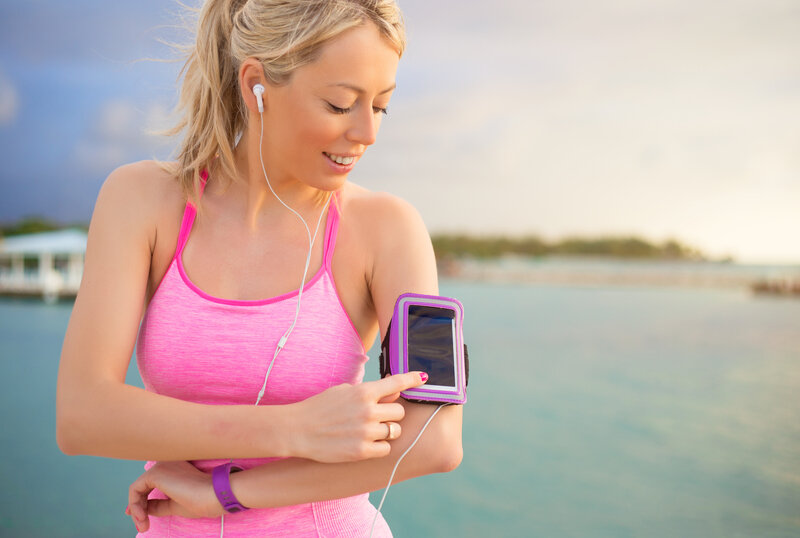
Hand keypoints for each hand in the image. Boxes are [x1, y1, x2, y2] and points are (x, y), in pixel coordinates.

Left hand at [126, 461, 221, 533]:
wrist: (213, 496)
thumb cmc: (201, 500)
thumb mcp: (174, 505)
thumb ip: (158, 504)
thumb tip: (142, 508)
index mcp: (173, 468)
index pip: (151, 484)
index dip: (142, 502)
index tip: (142, 518)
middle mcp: (165, 463)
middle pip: (143, 486)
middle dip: (138, 508)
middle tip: (143, 526)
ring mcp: (160, 466)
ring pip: (137, 488)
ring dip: (136, 509)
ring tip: (143, 525)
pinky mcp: (155, 473)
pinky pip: (135, 489)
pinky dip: (135, 505)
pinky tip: (142, 517)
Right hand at [288, 371, 426, 461]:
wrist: (297, 430)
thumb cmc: (320, 407)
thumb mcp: (344, 391)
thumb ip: (370, 392)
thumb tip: (393, 392)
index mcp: (363, 392)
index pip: (397, 383)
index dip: (413, 379)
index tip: (424, 378)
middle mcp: (368, 411)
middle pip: (399, 411)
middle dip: (392, 414)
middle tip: (378, 416)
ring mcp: (365, 432)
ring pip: (395, 431)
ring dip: (387, 431)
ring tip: (370, 430)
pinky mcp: (361, 451)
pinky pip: (385, 449)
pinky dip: (380, 446)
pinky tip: (367, 443)